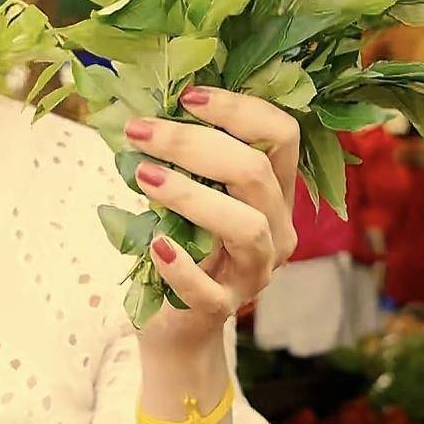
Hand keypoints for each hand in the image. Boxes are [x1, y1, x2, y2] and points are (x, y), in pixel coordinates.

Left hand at [126, 86, 299, 348]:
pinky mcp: (223, 309)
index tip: (187, 97)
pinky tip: (154, 243)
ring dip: (191, 194)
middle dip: (195, 143)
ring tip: (142, 175)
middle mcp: (276, 229)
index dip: (239, 109)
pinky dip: (181, 265)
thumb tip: (144, 111)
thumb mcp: (189, 197)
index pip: (282, 136)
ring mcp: (254, 272)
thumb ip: (185, 161)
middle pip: (256, 172)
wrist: (178, 326)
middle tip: (141, 129)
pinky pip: (208, 289)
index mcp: (273, 193)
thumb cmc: (182, 247)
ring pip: (246, 226)